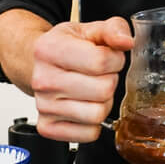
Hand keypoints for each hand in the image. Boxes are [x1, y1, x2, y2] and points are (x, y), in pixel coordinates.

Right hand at [30, 17, 132, 142]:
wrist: (39, 64)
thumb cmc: (66, 47)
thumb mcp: (89, 30)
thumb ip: (113, 29)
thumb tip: (126, 41)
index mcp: (50, 50)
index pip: (100, 62)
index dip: (115, 60)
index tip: (110, 58)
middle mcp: (43, 80)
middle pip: (102, 90)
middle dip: (110, 81)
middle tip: (100, 75)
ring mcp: (43, 106)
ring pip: (97, 114)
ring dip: (104, 103)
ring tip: (93, 91)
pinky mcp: (47, 127)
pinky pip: (88, 134)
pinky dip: (94, 124)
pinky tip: (85, 107)